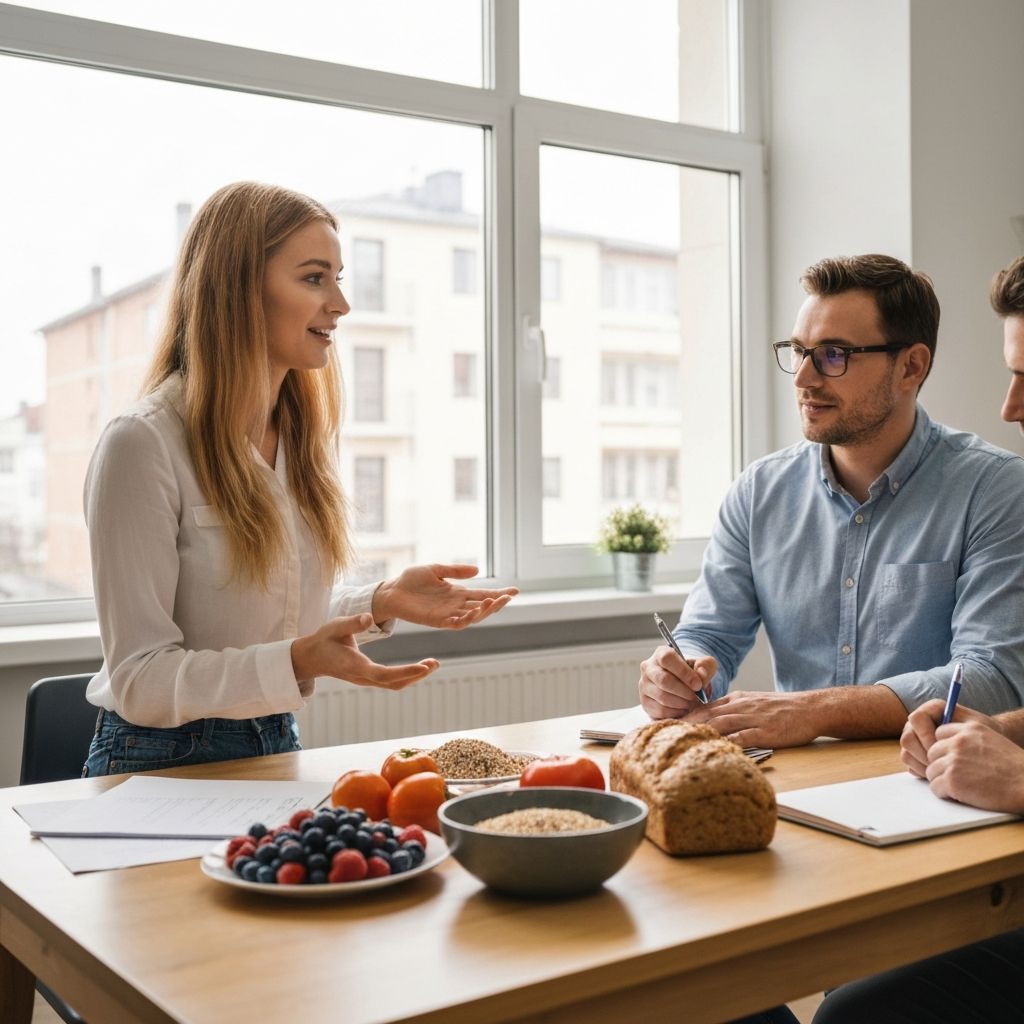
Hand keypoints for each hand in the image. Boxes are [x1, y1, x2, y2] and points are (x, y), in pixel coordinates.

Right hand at [291, 613, 439, 689]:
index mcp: (355, 665)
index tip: (424, 667)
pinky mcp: (368, 677)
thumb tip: (370, 618)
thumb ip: (352, 623)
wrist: (312, 657)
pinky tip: (420, 667)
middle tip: (435, 663)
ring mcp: (366, 680)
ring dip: (414, 677)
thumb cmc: (324, 639)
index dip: (405, 672)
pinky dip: (407, 676)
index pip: (384, 674)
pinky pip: (391, 681)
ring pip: (394, 685)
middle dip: (416, 675)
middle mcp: (362, 677)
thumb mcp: (334, 626)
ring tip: (433, 664)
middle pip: (394, 683)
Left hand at [371, 564, 517, 628]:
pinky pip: (456, 623)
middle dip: (497, 603)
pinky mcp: (437, 621)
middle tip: (509, 597)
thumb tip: (478, 570)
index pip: (483, 594)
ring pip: (472, 617)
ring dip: (484, 611)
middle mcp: (455, 605)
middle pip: (482, 606)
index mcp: (457, 593)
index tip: (515, 590)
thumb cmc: (411, 580)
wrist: (391, 591)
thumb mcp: (436, 569)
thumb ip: (455, 571)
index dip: (499, 593)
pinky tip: (474, 612)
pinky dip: (466, 619)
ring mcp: (447, 614)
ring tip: (493, 602)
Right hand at [638, 646, 716, 717]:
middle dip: (684, 691)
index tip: (698, 685)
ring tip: (691, 702)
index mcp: (661, 654)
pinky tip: (683, 708)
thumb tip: (701, 676)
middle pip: (663, 680)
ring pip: (662, 697)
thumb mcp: (703, 665)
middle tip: (696, 697)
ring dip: (681, 703)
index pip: (667, 659)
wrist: (682, 685)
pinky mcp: (645, 702)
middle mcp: (648, 668)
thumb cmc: (692, 672)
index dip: (683, 672)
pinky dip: (675, 712)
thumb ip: (705, 666)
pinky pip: (660, 710)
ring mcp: (644, 686)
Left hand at [681, 690, 823, 748]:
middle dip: (684, 723)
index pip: (705, 706)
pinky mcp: (765, 731)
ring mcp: (752, 718)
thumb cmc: (783, 709)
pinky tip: (714, 749)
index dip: (685, 715)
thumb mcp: (754, 703)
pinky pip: (743, 736)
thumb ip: (734, 710)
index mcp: (737, 700)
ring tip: (681, 740)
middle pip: (706, 714)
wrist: (810, 708)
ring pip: (720, 723)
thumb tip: (713, 721)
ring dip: (698, 731)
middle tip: (665, 733)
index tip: (668, 723)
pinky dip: (727, 743)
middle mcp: (741, 706)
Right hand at [900, 700, 999, 777]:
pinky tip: (939, 773)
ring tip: (943, 770)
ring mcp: (914, 738)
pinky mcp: (914, 753)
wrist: (987, 747)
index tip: (943, 747)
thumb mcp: (975, 728)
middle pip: (907, 738)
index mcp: (932, 710)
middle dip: (924, 754)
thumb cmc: (985, 735)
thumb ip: (957, 728)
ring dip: (923, 764)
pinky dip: (921, 770)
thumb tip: (940, 738)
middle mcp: (919, 723)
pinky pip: (909, 763)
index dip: (927, 735)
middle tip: (942, 764)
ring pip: (906, 752)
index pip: (917, 718)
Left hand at [924, 720, 1023, 812]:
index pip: (939, 733)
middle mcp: (958, 742)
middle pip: (932, 752)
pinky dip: (945, 793)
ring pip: (931, 771)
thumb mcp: (993, 741)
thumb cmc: (1015, 768)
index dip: (945, 749)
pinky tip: (961, 795)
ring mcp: (954, 760)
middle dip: (941, 765)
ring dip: (942, 780)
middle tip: (957, 777)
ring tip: (962, 787)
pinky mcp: (952, 780)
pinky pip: (935, 787)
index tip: (954, 760)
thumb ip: (970, 740)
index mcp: (970, 729)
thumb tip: (948, 748)